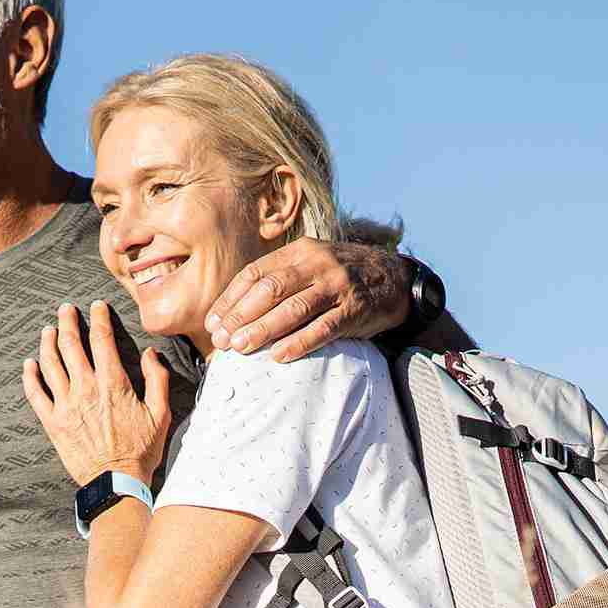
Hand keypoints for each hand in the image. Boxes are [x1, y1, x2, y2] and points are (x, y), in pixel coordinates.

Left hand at [23, 300, 171, 487]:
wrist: (116, 482)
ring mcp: (66, 406)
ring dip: (48, 342)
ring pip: (50, 364)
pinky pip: (35, 394)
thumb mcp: (160, 414)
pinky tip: (29, 364)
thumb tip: (152, 354)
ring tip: (48, 329)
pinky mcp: (53, 423)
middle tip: (66, 309)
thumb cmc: (140, 451)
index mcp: (112, 384)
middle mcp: (86, 390)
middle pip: (71, 345)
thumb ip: (157, 379)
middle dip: (68, 322)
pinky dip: (30, 376)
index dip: (98, 319)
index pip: (102, 340)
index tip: (96, 307)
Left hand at [205, 240, 410, 362]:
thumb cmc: (340, 278)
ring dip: (264, 329)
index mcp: (299, 252)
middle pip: (270, 290)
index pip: (255, 273)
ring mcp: (337, 286)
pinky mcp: (354, 309)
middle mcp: (317, 264)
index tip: (213, 323)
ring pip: (294, 308)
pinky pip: (323, 328)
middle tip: (221, 340)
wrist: (394, 279)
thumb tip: (235, 312)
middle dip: (241, 316)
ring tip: (241, 348)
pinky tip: (279, 356)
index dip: (231, 299)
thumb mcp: (310, 265)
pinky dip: (299, 342)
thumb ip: (280, 280)